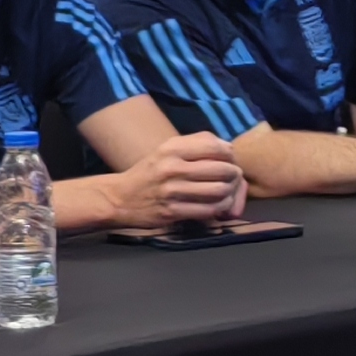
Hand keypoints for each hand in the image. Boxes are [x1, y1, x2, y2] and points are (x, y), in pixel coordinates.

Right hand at [129, 132, 248, 230]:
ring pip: (219, 191)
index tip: (229, 160)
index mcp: (172, 148)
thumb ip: (196, 143)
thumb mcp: (166, 149)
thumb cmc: (149, 172)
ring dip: (230, 193)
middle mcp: (172, 167)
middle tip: (233, 178)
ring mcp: (172, 191)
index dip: (230, 154)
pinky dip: (220, 208)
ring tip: (227, 191)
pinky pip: (209, 210)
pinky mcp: (173, 212)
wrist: (120, 198)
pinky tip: (218, 205)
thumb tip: (226, 146)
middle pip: (222, 170)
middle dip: (234, 174)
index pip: (215, 147)